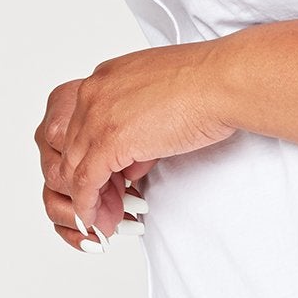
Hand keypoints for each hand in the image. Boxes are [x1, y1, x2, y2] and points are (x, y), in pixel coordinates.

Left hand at [35, 44, 235, 242]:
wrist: (224, 82)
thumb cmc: (209, 85)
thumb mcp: (161, 101)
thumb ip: (139, 126)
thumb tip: (132, 160)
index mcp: (107, 77)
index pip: (83, 125)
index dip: (93, 157)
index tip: (108, 180)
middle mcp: (94, 92)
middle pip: (73, 147)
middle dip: (87, 181)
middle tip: (105, 206)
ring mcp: (97, 115)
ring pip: (74, 167)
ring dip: (87, 199)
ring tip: (105, 219)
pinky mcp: (109, 140)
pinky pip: (86, 182)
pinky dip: (89, 205)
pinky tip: (98, 220)